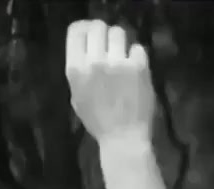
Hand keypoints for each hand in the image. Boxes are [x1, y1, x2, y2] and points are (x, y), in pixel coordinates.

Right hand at [65, 20, 154, 145]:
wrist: (123, 137)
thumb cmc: (98, 121)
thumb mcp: (76, 96)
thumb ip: (80, 71)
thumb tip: (86, 49)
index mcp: (75, 69)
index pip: (76, 31)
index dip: (84, 28)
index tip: (90, 33)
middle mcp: (94, 62)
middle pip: (97, 26)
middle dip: (103, 32)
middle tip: (109, 43)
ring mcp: (118, 63)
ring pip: (119, 32)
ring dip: (120, 42)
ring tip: (122, 55)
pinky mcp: (139, 66)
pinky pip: (137, 48)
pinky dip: (136, 56)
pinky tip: (135, 69)